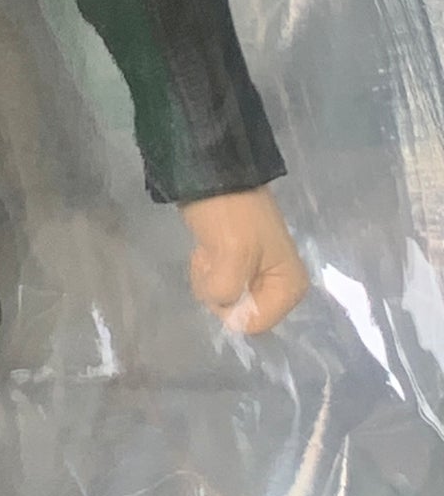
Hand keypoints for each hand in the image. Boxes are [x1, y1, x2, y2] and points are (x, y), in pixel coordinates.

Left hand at [179, 186, 309, 333]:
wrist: (211, 172)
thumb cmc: (228, 213)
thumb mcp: (232, 253)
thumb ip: (228, 291)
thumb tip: (222, 304)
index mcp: (290, 287)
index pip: (253, 323)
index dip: (228, 305)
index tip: (219, 272)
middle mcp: (278, 284)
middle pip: (238, 312)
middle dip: (218, 289)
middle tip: (213, 257)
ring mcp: (256, 273)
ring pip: (224, 298)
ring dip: (209, 277)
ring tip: (209, 248)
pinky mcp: (236, 262)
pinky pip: (217, 283)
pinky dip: (206, 269)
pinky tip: (205, 248)